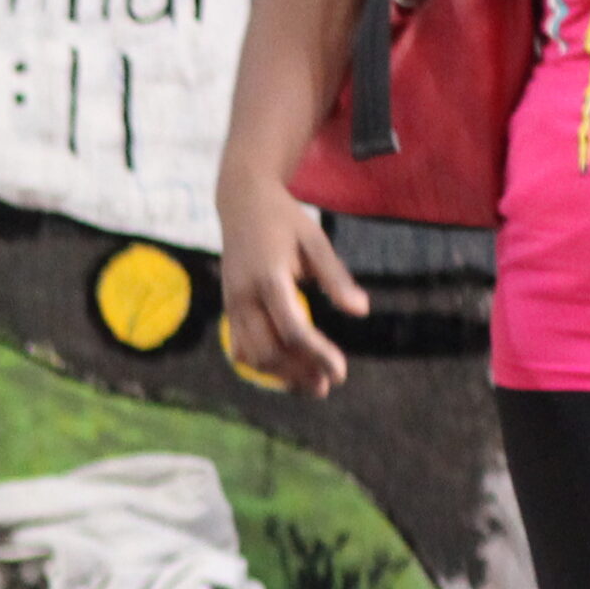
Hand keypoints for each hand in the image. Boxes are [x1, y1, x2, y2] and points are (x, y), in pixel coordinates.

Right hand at [215, 171, 366, 397]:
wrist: (242, 204)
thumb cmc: (284, 220)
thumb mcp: (316, 240)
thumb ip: (336, 277)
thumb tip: (361, 310)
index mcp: (268, 277)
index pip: (292, 330)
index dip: (318, 355)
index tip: (340, 372)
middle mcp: (244, 296)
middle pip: (269, 350)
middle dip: (299, 373)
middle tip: (329, 384)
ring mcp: (232, 305)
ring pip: (252, 355)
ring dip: (281, 375)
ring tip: (312, 385)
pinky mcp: (228, 309)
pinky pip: (241, 348)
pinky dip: (262, 365)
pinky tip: (287, 372)